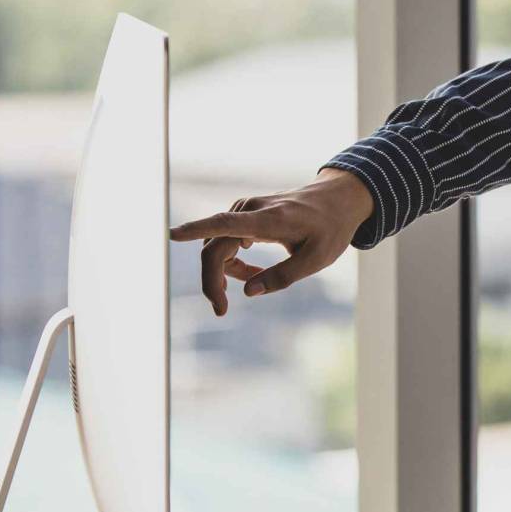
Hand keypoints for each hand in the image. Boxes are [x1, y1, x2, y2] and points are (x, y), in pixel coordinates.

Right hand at [170, 168, 374, 315]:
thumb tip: (248, 292)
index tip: (173, 235)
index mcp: (269, 219)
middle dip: (212, 281)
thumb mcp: (317, 259)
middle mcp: (250, 210)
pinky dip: (233, 262)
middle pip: (215, 248)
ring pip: (217, 246)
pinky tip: (252, 274)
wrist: (337, 200)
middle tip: (221, 311)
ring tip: (255, 282)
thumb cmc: (330, 229)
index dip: (197, 230)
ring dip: (226, 272)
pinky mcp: (244, 214)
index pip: (225, 224)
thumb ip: (284, 276)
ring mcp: (245, 210)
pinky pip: (225, 241)